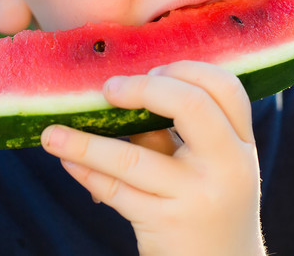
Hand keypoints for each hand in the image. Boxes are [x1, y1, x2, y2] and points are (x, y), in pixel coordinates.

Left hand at [41, 61, 264, 255]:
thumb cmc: (208, 205)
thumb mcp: (207, 167)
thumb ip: (174, 134)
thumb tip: (120, 92)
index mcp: (241, 145)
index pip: (224, 87)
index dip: (184, 69)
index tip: (151, 70)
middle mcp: (228, 167)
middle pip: (191, 105)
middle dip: (143, 88)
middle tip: (109, 89)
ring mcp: (196, 197)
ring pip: (132, 157)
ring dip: (84, 143)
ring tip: (52, 134)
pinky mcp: (164, 225)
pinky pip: (115, 190)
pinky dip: (86, 171)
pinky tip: (67, 161)